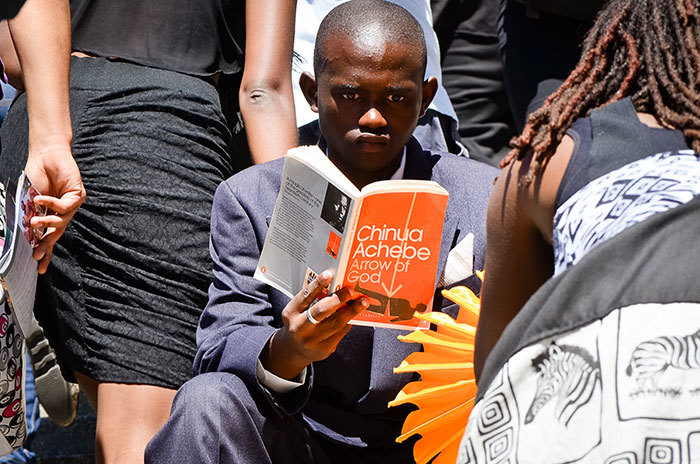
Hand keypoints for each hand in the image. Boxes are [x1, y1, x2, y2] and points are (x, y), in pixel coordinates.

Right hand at [24, 143, 84, 273]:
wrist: (45, 155)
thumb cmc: (37, 176)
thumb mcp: (30, 199)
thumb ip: (31, 214)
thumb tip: (27, 232)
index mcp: (51, 216)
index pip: (50, 237)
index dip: (45, 252)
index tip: (40, 268)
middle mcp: (63, 213)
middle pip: (57, 234)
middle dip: (47, 246)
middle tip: (36, 255)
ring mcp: (72, 205)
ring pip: (62, 221)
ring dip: (46, 222)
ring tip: (34, 222)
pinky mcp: (77, 195)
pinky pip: (65, 206)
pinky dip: (52, 203)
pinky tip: (40, 198)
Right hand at [261, 270, 368, 379]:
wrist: (295, 349)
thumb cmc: (300, 322)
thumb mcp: (299, 310)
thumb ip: (312, 300)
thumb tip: (336, 285)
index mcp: (291, 313)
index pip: (305, 296)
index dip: (317, 284)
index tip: (330, 274)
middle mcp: (299, 328)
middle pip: (321, 311)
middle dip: (338, 299)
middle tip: (351, 290)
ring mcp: (312, 341)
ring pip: (335, 323)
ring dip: (351, 310)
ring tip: (363, 301)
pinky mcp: (324, 349)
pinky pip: (340, 332)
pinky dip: (349, 320)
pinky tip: (356, 313)